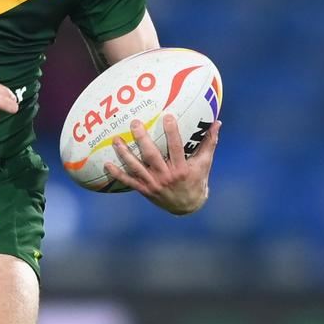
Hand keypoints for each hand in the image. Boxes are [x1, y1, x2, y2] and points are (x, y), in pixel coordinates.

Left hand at [105, 114, 220, 214]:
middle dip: (142, 139)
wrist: (187, 206)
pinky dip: (117, 173)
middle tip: (134, 123)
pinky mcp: (145, 190)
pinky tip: (106, 163)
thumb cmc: (197, 180)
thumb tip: (217, 123)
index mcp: (182, 169)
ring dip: (125, 153)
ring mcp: (154, 184)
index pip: (177, 147)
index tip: (167, 116)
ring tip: (116, 140)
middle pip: (151, 155)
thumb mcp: (205, 163)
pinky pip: (129, 181)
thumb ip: (209, 143)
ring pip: (136, 167)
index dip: (172, 132)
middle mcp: (166, 176)